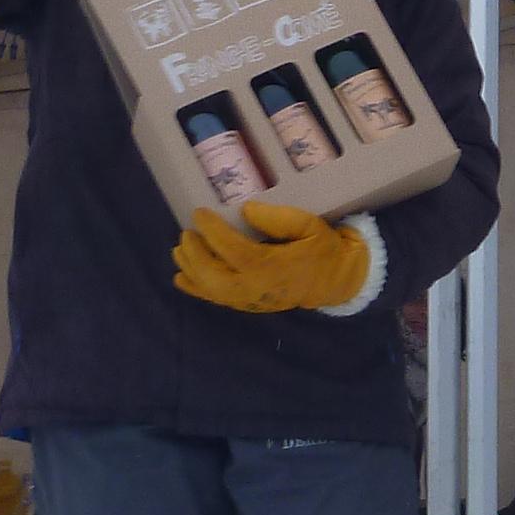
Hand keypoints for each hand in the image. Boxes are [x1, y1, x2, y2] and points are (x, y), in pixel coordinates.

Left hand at [172, 201, 374, 314]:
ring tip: (179, 249)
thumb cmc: (322, 249)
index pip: (233, 250)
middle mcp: (255, 288)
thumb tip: (246, 210)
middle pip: (213, 275)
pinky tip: (181, 277)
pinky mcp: (247, 304)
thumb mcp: (309, 226)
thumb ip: (279, 218)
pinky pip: (217, 299)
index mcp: (271, 267)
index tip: (199, 213)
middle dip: (194, 254)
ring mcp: (249, 300)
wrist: (335, 281)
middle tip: (186, 233)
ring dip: (191, 269)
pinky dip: (196, 288)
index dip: (212, 231)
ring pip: (211, 289)